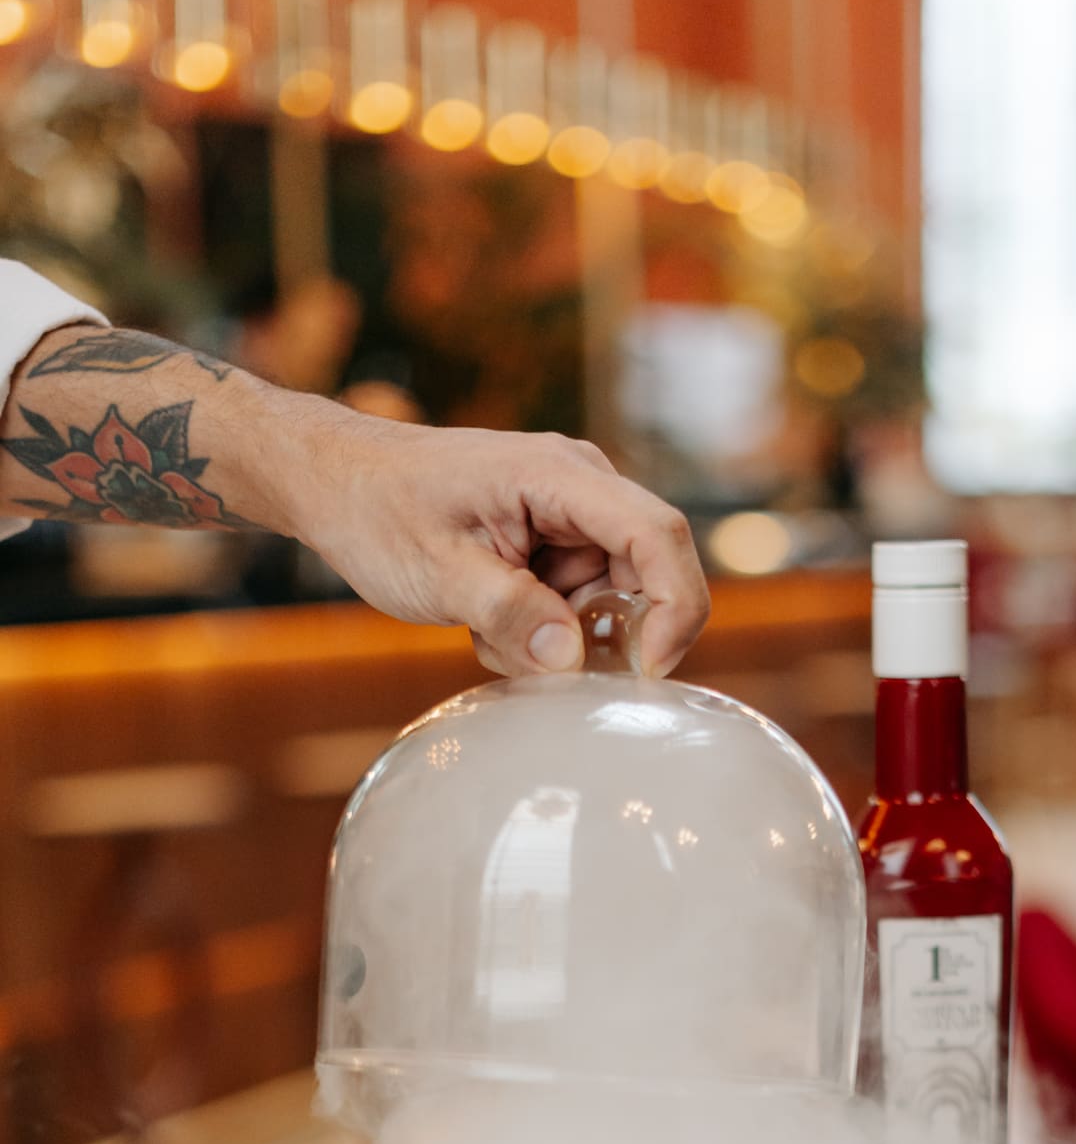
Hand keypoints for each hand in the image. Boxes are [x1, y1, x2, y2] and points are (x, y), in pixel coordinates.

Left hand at [291, 410, 709, 677]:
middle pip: (643, 574)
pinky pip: (578, 599)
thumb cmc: (377, 510)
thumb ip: (509, 613)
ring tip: (485, 630)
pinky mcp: (554, 539)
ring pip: (608, 598)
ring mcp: (569, 514)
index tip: (648, 669)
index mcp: (561, 474)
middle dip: (599, 632)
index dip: (674, 606)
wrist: (334, 483)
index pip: (657, 534)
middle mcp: (580, 486)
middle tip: (533, 657)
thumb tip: (572, 659)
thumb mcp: (437, 572)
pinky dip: (542, 627)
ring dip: (558, 635)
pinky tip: (487, 620)